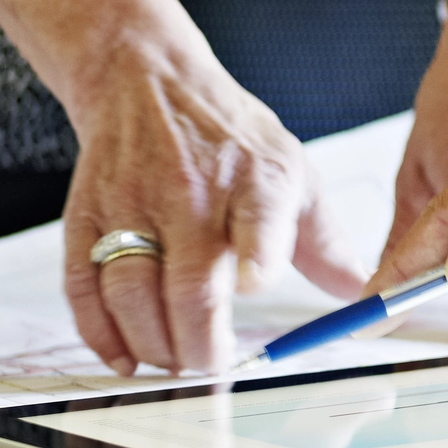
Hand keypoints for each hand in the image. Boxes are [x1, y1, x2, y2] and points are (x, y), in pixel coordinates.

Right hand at [0, 0, 366, 374]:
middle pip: (192, 283)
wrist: (144, 79)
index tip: (258, 285)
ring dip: (154, 345)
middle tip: (213, 368)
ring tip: (176, 364)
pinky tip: (124, 356)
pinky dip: (99, 333)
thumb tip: (364, 294)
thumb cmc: (227, 136)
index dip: (260, 255)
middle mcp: (192, 192)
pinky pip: (84, 286)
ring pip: (133, 293)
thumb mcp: (291, 172)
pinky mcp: (88, 216)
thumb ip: (325, 241)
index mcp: (255, 179)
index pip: (259, 219)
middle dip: (202, 344)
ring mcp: (134, 205)